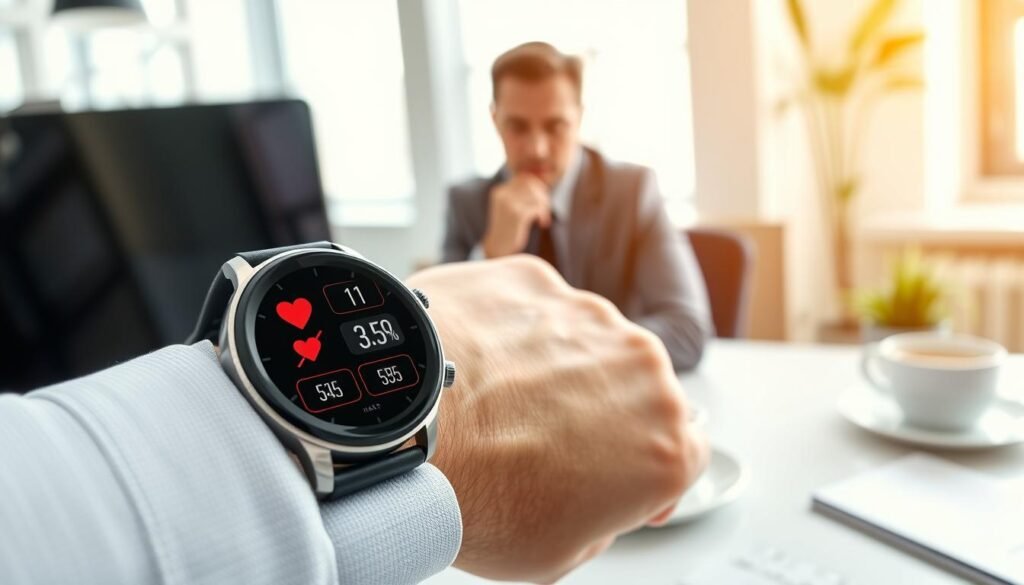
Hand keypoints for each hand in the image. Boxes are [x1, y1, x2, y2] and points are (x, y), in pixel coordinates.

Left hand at [407, 256, 708, 582]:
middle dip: (601, 415)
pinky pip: (534, 309)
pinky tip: (474, 364)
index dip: (650, 466)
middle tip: (541, 442)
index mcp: (662, 446)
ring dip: (556, 368)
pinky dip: (511, 331)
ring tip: (494, 403)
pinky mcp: (535, 279)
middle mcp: (641, 371)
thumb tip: (595, 497)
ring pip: (586, 343)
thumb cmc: (473, 491)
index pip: (688, 451)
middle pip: (636, 392)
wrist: (402, 422)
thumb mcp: (555, 556)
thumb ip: (601, 519)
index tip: (619, 473)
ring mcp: (588, 315)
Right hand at [481, 174, 550, 258]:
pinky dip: (543, 215)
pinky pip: (537, 208)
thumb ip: (521, 196)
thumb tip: (542, 185)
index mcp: (500, 191)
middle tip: (545, 210)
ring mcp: (508, 204)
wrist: (497, 249)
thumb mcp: (511, 208)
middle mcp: (502, 195)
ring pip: (536, 196)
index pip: (524, 179)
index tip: (541, 201)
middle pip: (531, 185)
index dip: (537, 187)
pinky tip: (542, 223)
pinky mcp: (516, 215)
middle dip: (543, 196)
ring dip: (544, 207)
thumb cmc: (508, 230)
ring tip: (543, 218)